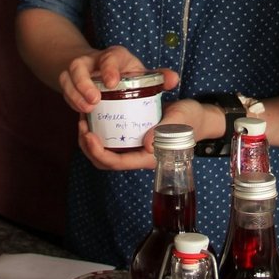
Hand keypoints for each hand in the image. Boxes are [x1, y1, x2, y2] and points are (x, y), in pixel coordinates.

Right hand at [58, 45, 179, 113]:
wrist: (100, 70)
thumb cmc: (125, 73)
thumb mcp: (140, 72)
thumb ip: (158, 77)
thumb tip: (173, 80)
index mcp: (113, 56)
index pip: (109, 57)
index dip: (109, 69)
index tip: (112, 84)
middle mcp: (91, 60)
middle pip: (79, 66)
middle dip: (84, 83)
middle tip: (94, 101)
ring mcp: (77, 72)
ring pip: (67, 78)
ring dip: (74, 95)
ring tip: (86, 111)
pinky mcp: (68, 83)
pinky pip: (64, 91)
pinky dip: (71, 101)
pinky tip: (81, 116)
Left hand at [76, 96, 205, 170]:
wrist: (196, 116)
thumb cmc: (190, 119)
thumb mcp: (180, 120)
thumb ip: (165, 131)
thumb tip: (147, 145)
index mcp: (148, 157)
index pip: (118, 162)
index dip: (99, 153)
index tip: (89, 135)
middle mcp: (138, 155)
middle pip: (105, 161)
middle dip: (88, 147)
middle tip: (82, 124)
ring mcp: (134, 148)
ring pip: (104, 152)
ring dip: (89, 140)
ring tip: (83, 119)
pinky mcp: (132, 138)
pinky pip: (110, 140)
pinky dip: (99, 131)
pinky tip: (94, 115)